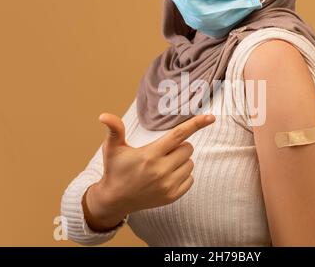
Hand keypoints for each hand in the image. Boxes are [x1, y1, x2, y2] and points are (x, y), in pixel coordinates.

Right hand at [83, 113, 215, 231]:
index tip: (211, 117)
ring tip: (163, 164)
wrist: (115, 199)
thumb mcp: (112, 148)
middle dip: (179, 146)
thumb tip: (103, 115)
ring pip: (190, 163)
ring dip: (181, 160)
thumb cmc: (115, 169)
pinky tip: (167, 176)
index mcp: (149, 155)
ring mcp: (168, 185)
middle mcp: (161, 171)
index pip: (178, 135)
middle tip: (162, 151)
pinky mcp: (172, 196)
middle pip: (188, 148)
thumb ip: (114, 129)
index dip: (196, 124)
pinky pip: (190, 178)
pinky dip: (183, 174)